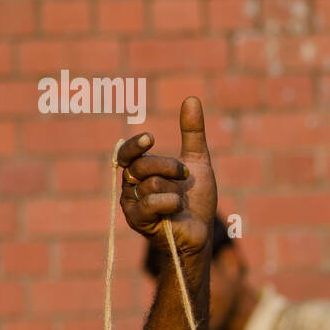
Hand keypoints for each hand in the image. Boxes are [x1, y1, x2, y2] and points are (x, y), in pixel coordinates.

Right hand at [117, 96, 216, 261]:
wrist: (202, 232)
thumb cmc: (197, 201)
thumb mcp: (198, 161)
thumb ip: (193, 133)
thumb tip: (192, 98)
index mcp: (141, 171)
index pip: (127, 153)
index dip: (135, 145)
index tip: (151, 139)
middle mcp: (130, 186)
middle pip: (140, 165)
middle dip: (168, 167)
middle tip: (184, 176)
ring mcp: (131, 204)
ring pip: (149, 184)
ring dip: (174, 190)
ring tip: (181, 201)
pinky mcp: (137, 221)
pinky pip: (151, 202)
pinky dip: (171, 203)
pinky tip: (178, 209)